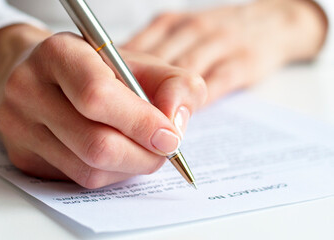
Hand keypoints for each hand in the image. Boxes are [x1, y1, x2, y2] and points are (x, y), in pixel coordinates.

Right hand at [0, 25, 206, 188]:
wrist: (38, 74)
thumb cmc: (93, 67)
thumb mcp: (136, 61)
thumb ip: (172, 84)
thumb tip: (176, 125)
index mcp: (58, 54)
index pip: (97, 96)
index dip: (141, 122)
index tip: (171, 137)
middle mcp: (28, 89)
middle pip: (95, 144)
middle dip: (142, 155)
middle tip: (163, 151)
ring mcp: (19, 126)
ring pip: (88, 170)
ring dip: (128, 168)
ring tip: (140, 150)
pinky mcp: (21, 156)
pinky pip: (77, 180)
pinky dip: (108, 174)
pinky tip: (114, 155)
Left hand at [124, 0, 326, 102]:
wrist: (271, 23)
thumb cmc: (214, 37)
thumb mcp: (178, 36)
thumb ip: (148, 59)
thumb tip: (115, 88)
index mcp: (168, 26)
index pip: (135, 50)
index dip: (118, 78)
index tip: (106, 104)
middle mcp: (189, 30)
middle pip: (155, 62)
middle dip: (138, 93)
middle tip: (122, 122)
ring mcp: (217, 43)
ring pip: (184, 71)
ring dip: (166, 103)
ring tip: (150, 129)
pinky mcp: (243, 61)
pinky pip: (217, 82)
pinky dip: (198, 104)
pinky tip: (183, 121)